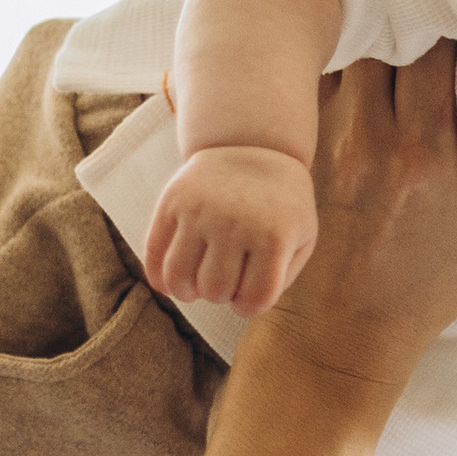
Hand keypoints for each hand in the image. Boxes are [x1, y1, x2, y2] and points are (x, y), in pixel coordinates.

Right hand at [144, 143, 320, 315]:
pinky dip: (159, 277)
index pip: (253, 300)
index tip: (249, 295)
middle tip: (226, 279)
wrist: (256, 147)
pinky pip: (154, 253)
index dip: (248, 307)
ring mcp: (199, 211)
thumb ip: (281, 278)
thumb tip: (238, 308)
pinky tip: (169, 279)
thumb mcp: (302, 238)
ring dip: (187, 292)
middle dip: (220, 295)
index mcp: (273, 237)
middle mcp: (234, 223)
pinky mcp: (172, 201)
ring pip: (179, 279)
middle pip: (214, 291)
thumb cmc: (282, 206)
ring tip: (196, 285)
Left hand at [241, 49, 456, 410]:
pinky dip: (309, 44)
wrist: (336, 338)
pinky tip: (323, 18)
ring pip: (328, 40)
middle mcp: (366, 137)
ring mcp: (315, 140)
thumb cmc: (430, 288)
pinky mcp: (281, 147)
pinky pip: (288, 72)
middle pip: (378, 27)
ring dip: (352, 9)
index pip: (436, 44)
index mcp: (425, 151)